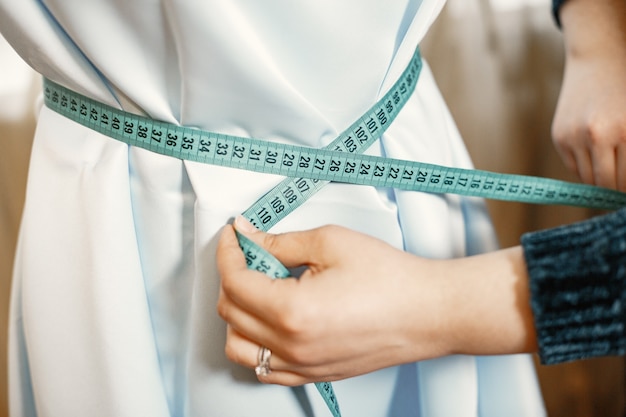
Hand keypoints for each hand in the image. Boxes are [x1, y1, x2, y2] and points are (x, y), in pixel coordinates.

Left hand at [216, 217, 452, 384]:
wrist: (429, 311)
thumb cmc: (391, 279)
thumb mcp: (331, 242)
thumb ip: (280, 242)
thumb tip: (250, 239)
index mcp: (292, 312)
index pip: (234, 281)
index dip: (228, 251)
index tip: (234, 236)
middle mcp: (292, 347)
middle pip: (231, 311)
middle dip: (233, 275)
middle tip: (252, 252)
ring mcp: (302, 366)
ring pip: (239, 345)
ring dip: (238, 313)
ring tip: (260, 287)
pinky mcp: (314, 374)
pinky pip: (264, 367)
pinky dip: (255, 343)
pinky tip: (271, 320)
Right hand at [551, 0, 625, 190]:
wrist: (598, 60)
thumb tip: (623, 189)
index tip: (625, 194)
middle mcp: (598, 135)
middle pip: (606, 184)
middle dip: (615, 190)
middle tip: (620, 190)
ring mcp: (575, 136)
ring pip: (588, 178)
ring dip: (600, 179)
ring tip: (610, 168)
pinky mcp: (559, 137)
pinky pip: (574, 166)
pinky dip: (585, 167)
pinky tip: (595, 152)